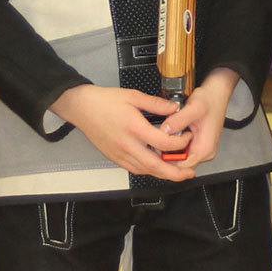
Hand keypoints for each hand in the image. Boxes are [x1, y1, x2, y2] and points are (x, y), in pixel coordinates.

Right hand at [50, 85, 195, 181]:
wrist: (81, 108)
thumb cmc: (106, 100)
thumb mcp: (133, 96)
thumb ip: (156, 104)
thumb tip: (175, 109)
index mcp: (134, 128)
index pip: (163, 143)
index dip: (180, 143)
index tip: (188, 137)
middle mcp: (127, 145)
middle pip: (155, 166)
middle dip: (175, 173)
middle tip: (190, 173)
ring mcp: (120, 154)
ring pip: (145, 171)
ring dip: (163, 174)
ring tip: (178, 173)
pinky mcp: (114, 158)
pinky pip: (135, 169)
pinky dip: (148, 171)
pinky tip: (157, 167)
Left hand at [159, 69, 239, 168]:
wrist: (217, 94)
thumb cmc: (210, 100)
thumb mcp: (194, 107)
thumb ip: (179, 120)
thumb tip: (165, 130)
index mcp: (205, 148)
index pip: (182, 166)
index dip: (167, 160)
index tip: (156, 149)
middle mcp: (205, 152)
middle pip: (180, 164)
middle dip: (167, 155)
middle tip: (156, 141)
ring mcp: (201, 149)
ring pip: (180, 158)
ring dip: (170, 149)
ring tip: (163, 136)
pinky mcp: (197, 144)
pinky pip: (182, 151)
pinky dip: (174, 145)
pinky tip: (169, 134)